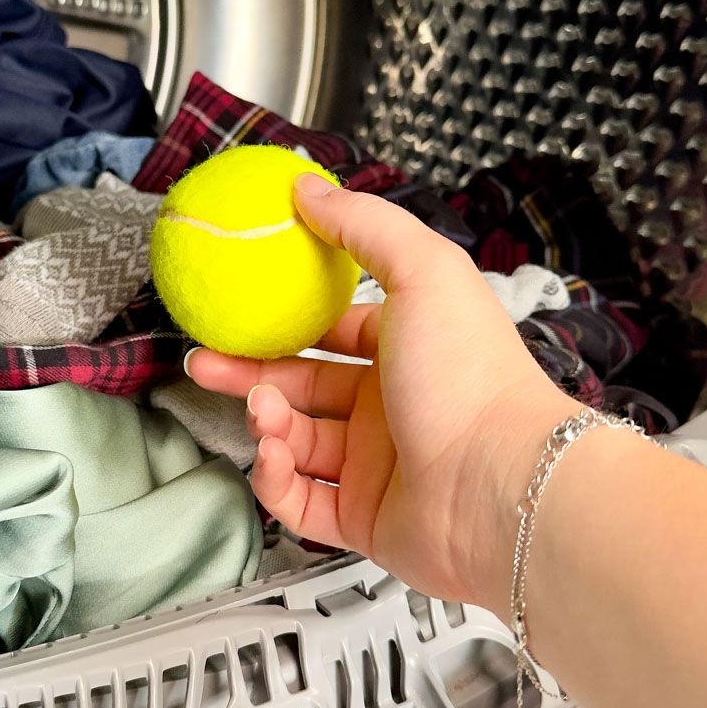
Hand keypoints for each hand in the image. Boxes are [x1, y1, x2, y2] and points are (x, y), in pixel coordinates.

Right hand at [186, 173, 579, 613]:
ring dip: (265, 423)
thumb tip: (307, 187)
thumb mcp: (422, 271)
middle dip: (249, 374)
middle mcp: (390, 404)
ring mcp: (376, 464)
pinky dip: (276, 481)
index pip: (333, 330)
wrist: (501, 483)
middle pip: (301, 385)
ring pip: (294, 441)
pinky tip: (273, 456)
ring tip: (261, 411)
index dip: (285, 320)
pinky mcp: (363, 519)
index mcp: (406, 348)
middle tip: (205, 363)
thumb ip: (363, 225)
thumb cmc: (471, 374)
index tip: (238, 311)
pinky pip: (300, 502)